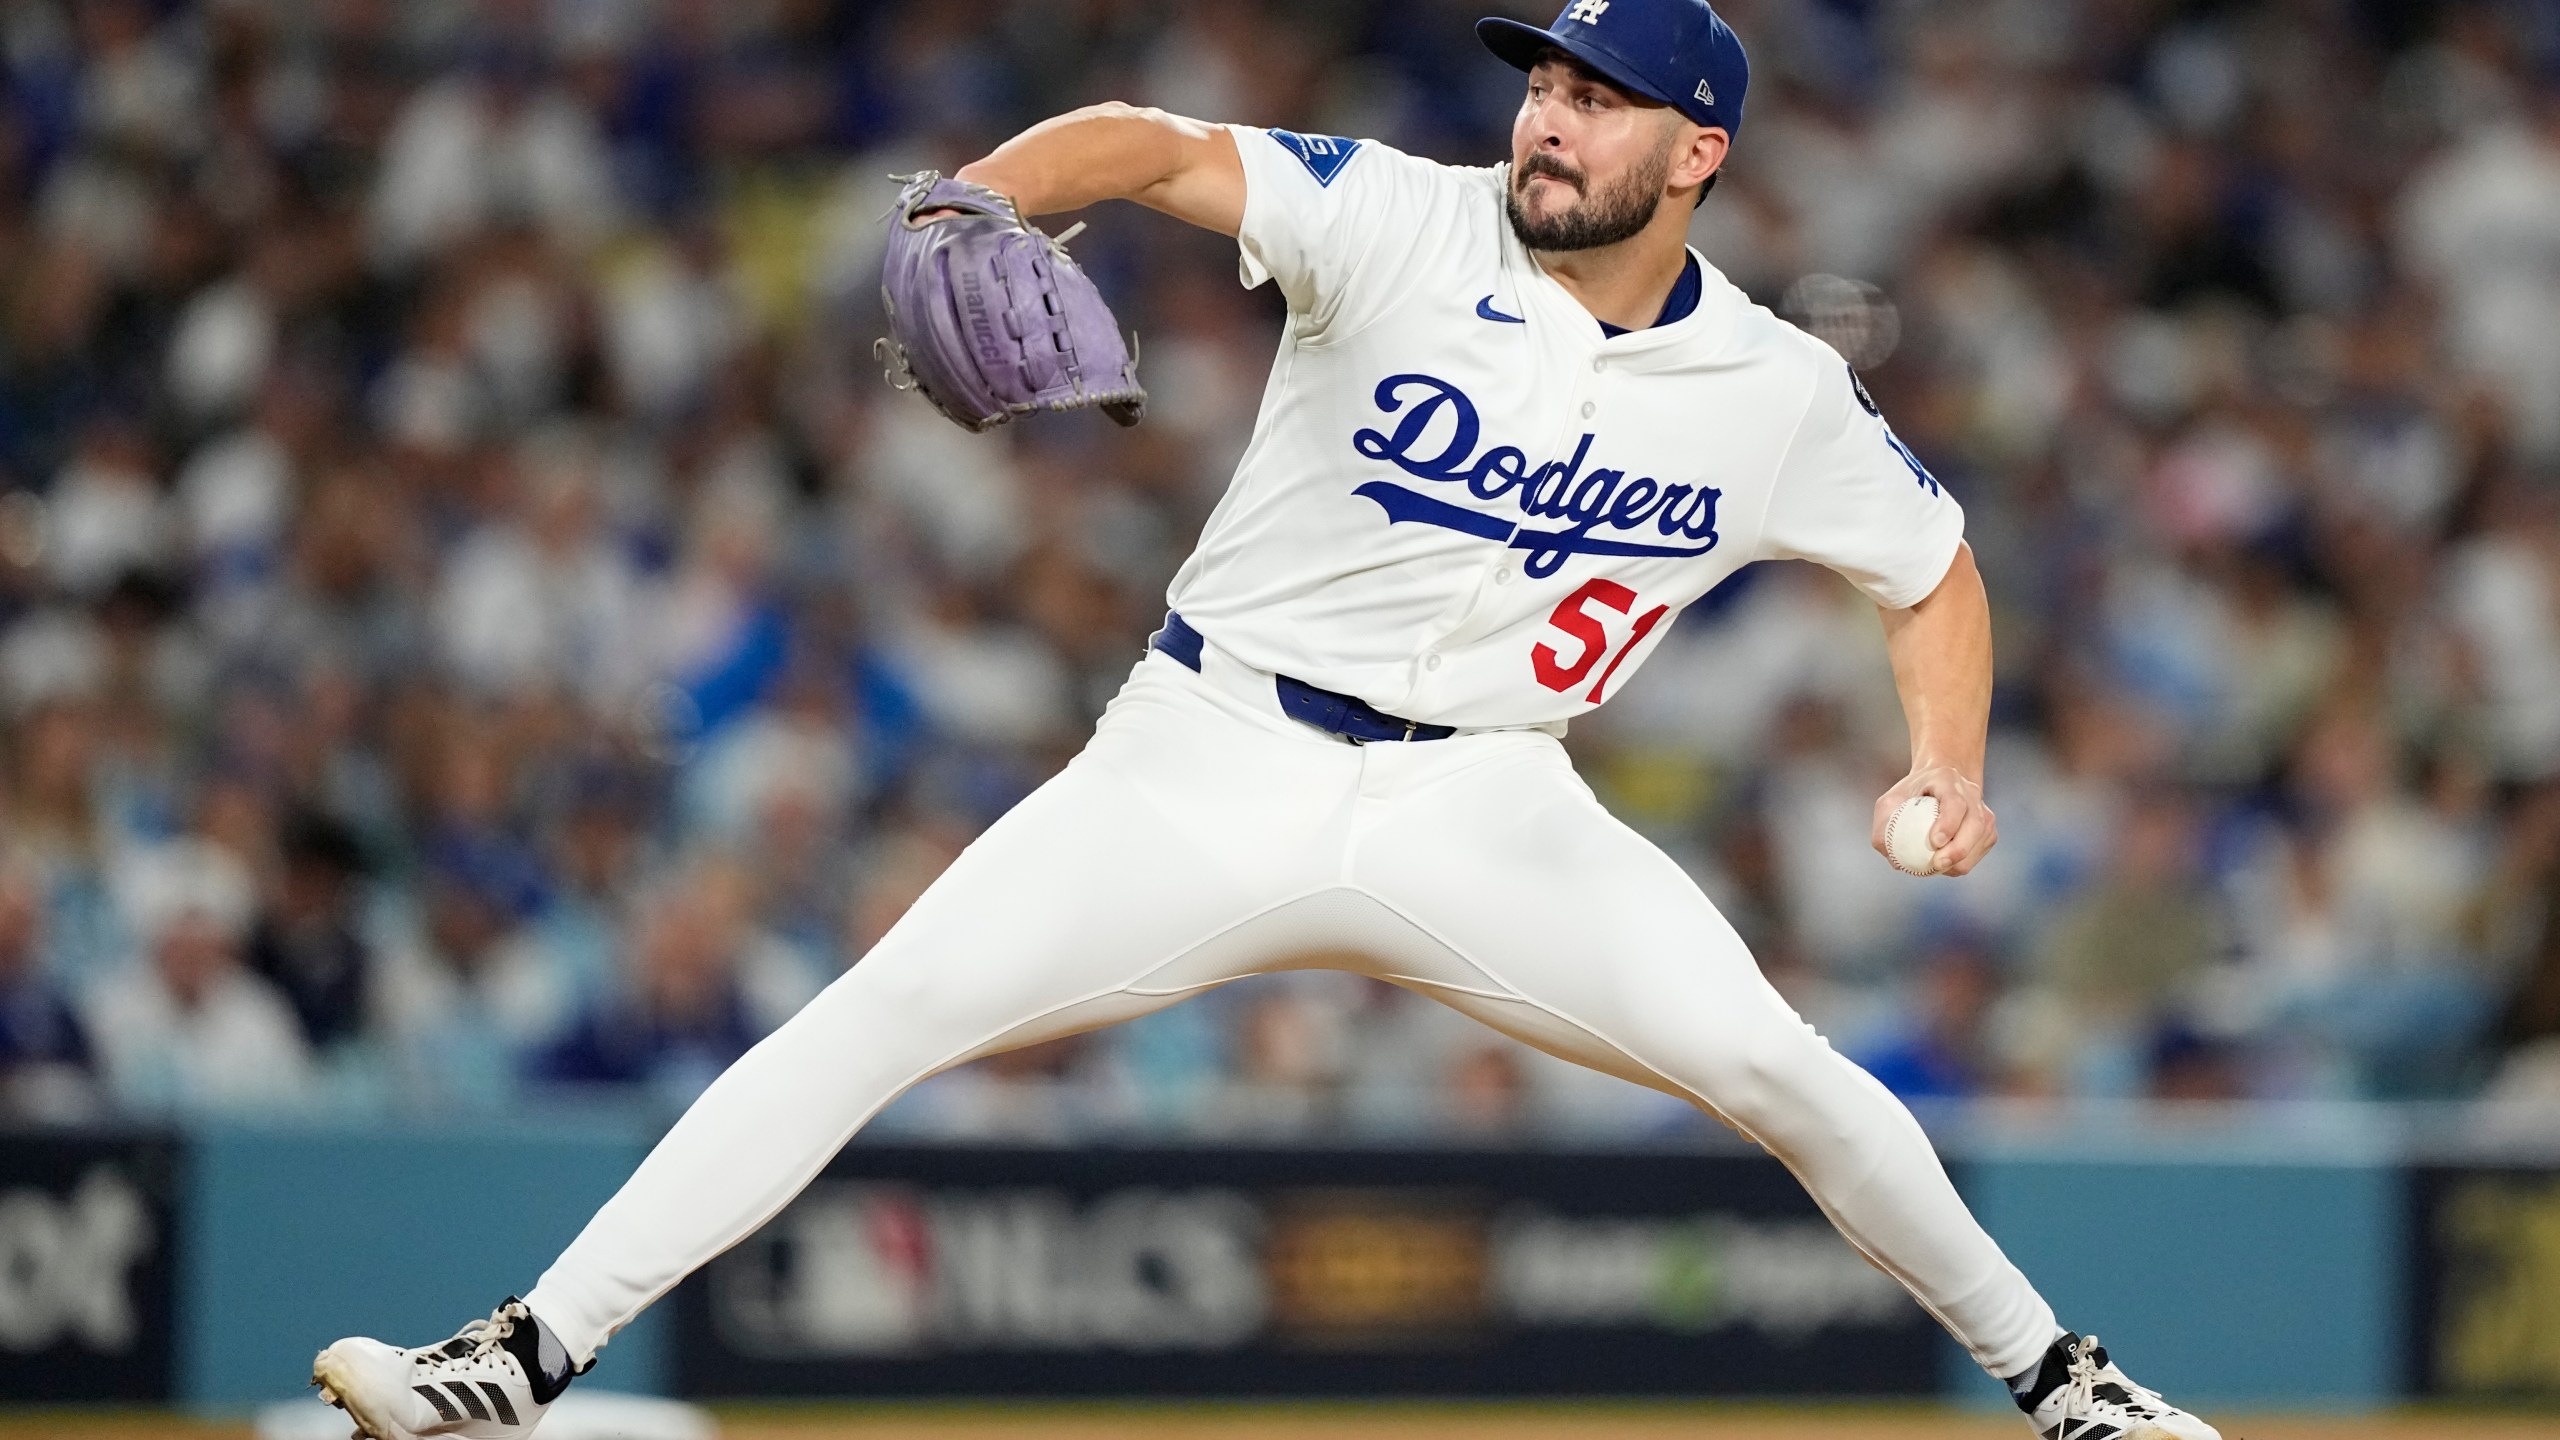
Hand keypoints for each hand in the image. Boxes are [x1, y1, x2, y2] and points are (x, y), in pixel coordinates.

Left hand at [1872, 766, 1996, 876]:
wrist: (1936, 785)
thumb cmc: (1909, 796)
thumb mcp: (1889, 802)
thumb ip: (1884, 826)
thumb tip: (1891, 855)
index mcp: (1946, 779)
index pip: (1955, 803)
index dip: (1948, 824)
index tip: (1934, 842)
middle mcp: (1971, 793)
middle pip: (1976, 824)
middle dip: (1959, 849)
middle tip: (1937, 864)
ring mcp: (1983, 811)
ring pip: (1982, 840)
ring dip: (1961, 859)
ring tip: (1938, 866)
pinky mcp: (1988, 829)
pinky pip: (1980, 852)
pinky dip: (1963, 862)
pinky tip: (1945, 863)